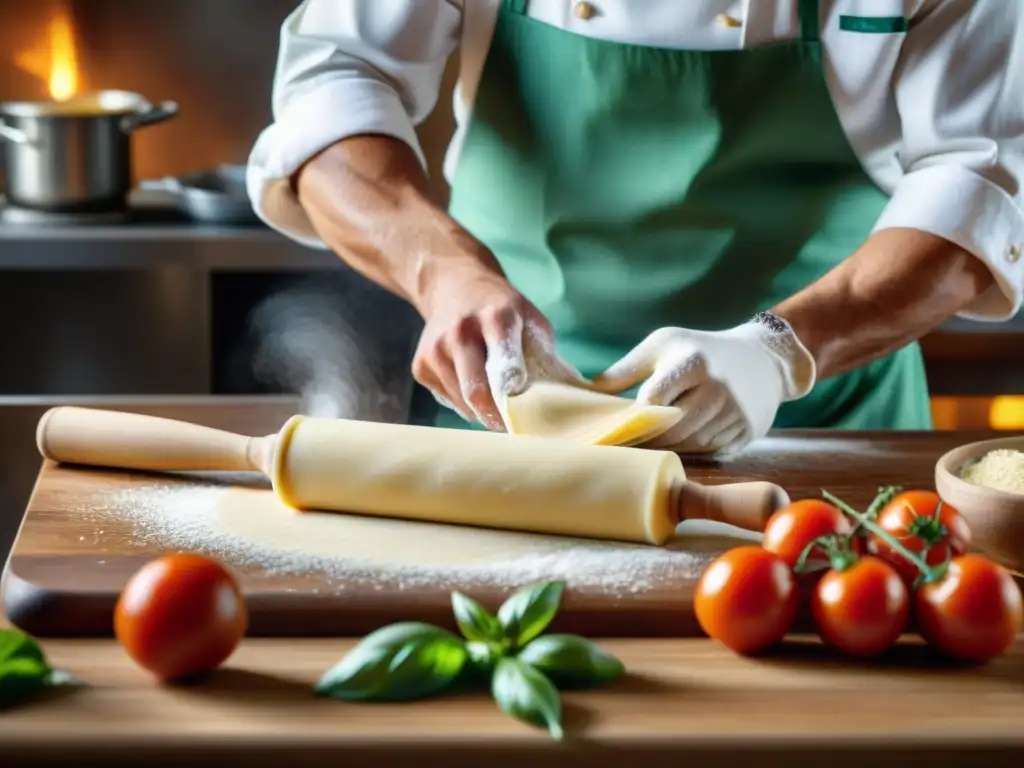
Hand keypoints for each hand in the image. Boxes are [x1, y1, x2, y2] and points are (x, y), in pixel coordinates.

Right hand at [413, 267, 584, 429]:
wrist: (452, 285)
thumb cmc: (502, 309)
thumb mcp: (530, 319)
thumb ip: (546, 356)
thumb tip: (571, 398)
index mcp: (496, 316)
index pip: (503, 357)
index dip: (512, 387)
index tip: (521, 410)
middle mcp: (460, 332)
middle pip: (477, 391)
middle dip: (499, 417)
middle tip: (516, 429)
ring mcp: (435, 349)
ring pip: (463, 403)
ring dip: (484, 412)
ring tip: (496, 400)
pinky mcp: (420, 366)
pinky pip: (449, 400)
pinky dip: (465, 404)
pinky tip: (472, 383)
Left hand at [594, 315, 815, 453]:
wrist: (763, 359)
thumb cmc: (701, 349)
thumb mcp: (663, 344)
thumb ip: (626, 368)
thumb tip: (588, 391)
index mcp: (693, 362)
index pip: (654, 399)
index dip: (634, 416)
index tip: (616, 427)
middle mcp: (717, 388)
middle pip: (670, 429)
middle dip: (646, 438)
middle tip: (626, 445)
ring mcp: (735, 412)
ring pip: (689, 444)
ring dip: (667, 447)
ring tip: (648, 445)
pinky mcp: (746, 431)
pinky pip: (709, 450)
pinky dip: (690, 449)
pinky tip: (679, 443)